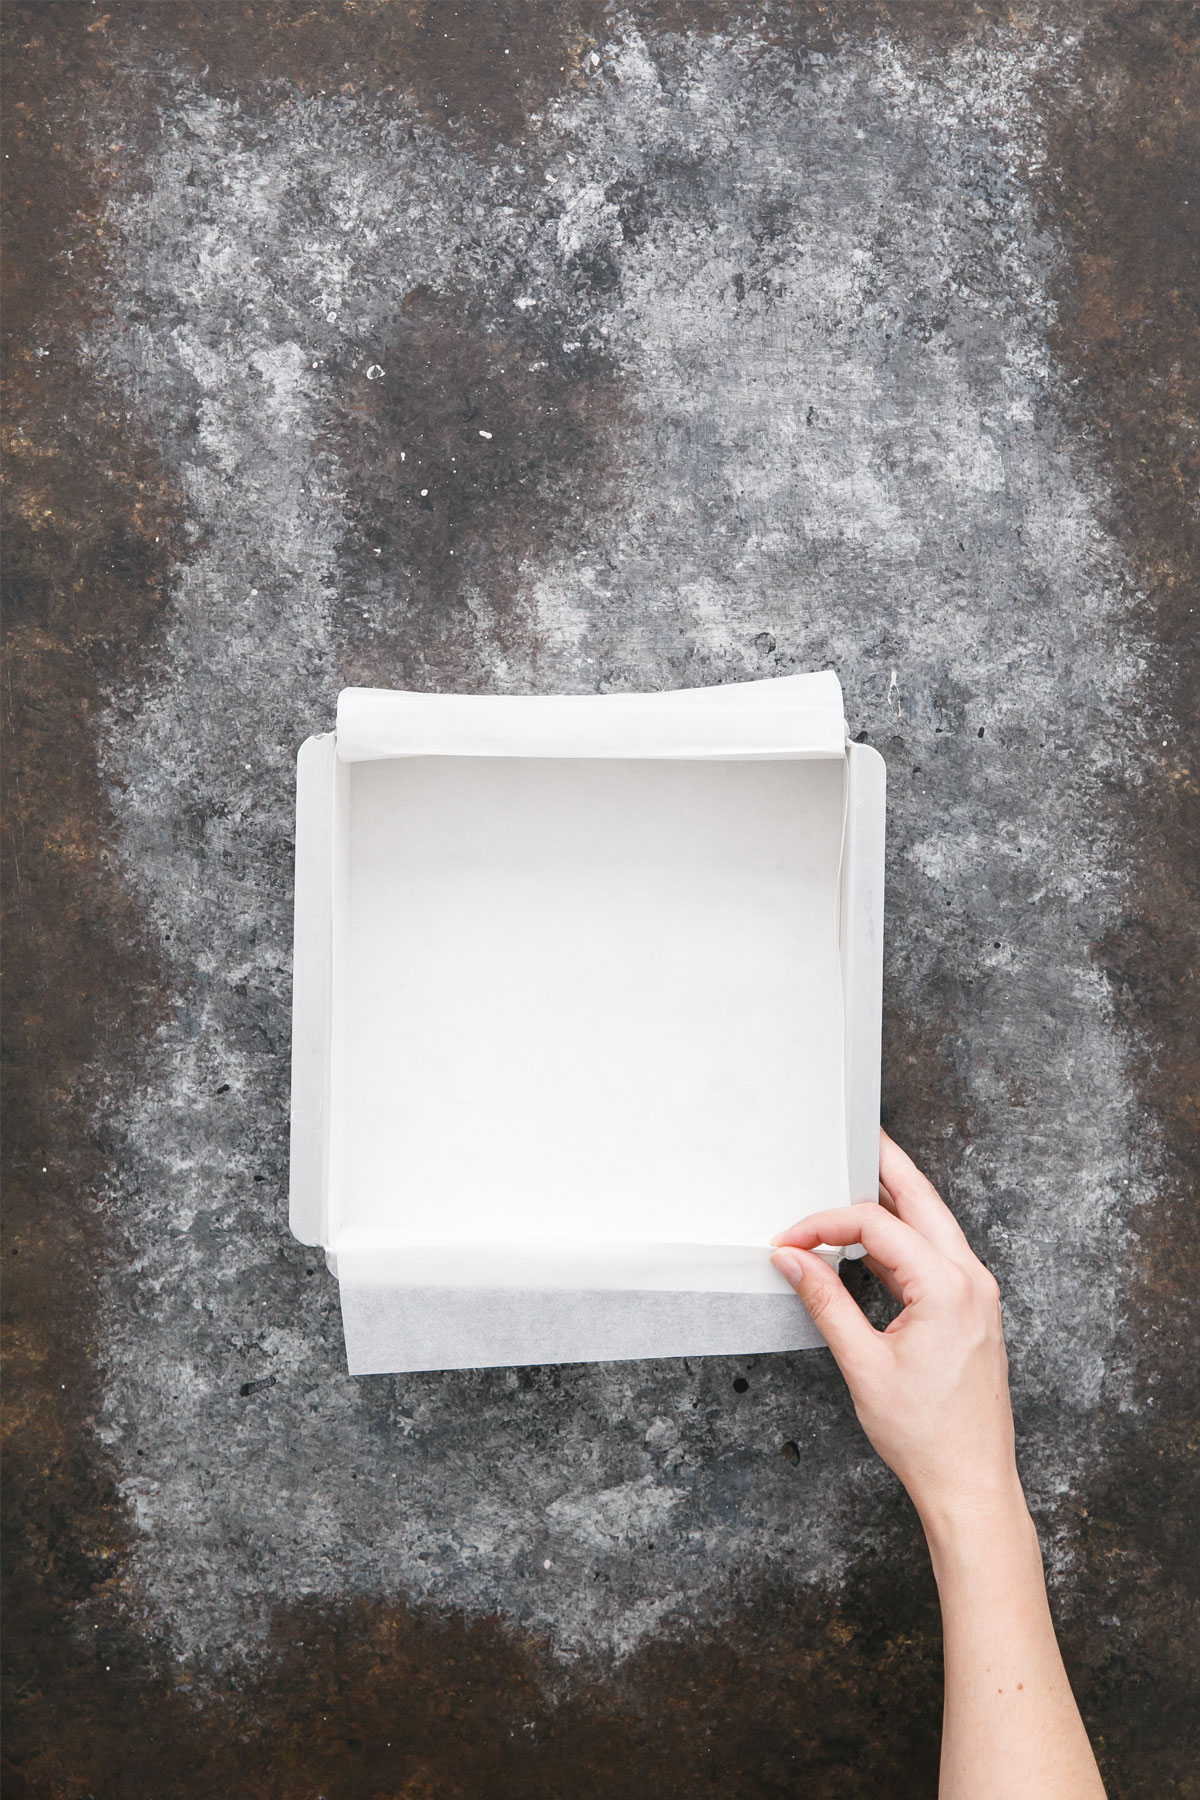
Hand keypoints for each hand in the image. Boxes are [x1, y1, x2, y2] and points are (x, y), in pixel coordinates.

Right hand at [771, 1130, 1020, 1529]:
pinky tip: (872, 1243)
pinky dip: (902, 1239)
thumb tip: (792, 1258)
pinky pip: (936, 1254)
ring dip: (893, 1202)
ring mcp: (977, 1293)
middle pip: (922, 1200)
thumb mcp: (862, 1364)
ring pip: (932, 1224)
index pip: (876, 1226)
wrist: (971, 1483)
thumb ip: (824, 1301)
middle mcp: (972, 1280)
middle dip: (883, 1167)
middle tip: (852, 1137)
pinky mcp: (972, 1309)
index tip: (787, 1241)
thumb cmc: (925, 1436)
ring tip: (855, 1182)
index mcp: (948, 1287)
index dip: (825, 1224)